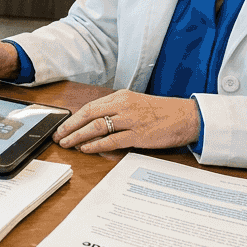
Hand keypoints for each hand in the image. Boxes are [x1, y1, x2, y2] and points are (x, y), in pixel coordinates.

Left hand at [53, 90, 200, 152]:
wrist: (187, 117)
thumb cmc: (162, 112)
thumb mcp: (136, 104)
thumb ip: (116, 110)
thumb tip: (94, 122)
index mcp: (121, 97)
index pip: (90, 106)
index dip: (74, 118)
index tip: (63, 127)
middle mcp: (123, 105)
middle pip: (89, 114)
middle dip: (70, 127)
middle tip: (58, 136)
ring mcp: (131, 120)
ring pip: (96, 126)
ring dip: (78, 136)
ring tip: (67, 144)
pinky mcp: (139, 134)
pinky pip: (112, 140)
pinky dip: (96, 145)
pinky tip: (86, 149)